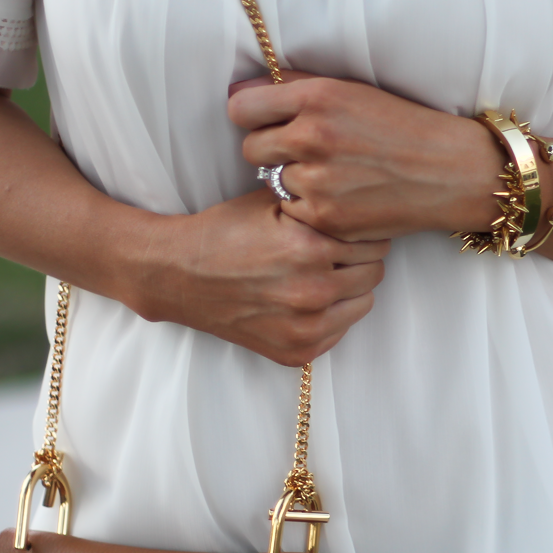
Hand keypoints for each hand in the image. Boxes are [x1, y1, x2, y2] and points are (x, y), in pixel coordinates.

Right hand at [132, 189, 387, 366]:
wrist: (178, 274)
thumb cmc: (224, 233)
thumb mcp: (272, 203)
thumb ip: (320, 204)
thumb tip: (361, 201)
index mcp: (309, 249)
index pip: (373, 241)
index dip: (363, 231)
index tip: (352, 228)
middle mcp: (312, 292)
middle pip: (374, 272)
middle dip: (361, 258)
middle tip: (339, 251)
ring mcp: (305, 328)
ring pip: (363, 302)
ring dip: (351, 287)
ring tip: (323, 273)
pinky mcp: (297, 351)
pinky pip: (341, 330)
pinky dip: (332, 314)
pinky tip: (308, 298)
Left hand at [228, 73, 504, 241]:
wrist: (447, 171)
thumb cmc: (399, 127)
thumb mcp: (348, 91)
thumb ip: (293, 88)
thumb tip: (238, 92)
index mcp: (315, 98)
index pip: (242, 108)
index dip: (254, 117)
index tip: (270, 123)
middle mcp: (312, 137)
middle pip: (251, 149)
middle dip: (273, 151)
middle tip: (306, 154)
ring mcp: (317, 181)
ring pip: (272, 183)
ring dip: (293, 181)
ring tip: (331, 176)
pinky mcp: (326, 217)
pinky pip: (292, 211)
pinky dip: (309, 208)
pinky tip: (340, 198)